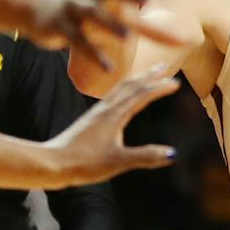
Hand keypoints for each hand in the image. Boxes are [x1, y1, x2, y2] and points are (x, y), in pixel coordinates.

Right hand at [30, 0, 180, 70]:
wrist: (32, 4)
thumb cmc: (78, 4)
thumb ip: (128, 3)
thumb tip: (162, 11)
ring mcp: (73, 7)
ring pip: (92, 12)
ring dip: (108, 23)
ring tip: (126, 36)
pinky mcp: (60, 26)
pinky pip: (78, 40)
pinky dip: (94, 53)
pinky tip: (109, 68)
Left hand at [40, 72, 178, 183]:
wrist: (53, 163)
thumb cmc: (84, 163)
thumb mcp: (118, 161)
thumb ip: (145, 156)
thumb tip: (173, 154)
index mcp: (114, 115)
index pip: (141, 95)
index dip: (159, 88)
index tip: (176, 82)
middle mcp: (105, 109)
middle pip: (130, 86)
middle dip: (149, 76)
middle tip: (164, 66)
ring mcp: (96, 113)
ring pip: (119, 89)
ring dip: (136, 80)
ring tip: (146, 75)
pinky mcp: (90, 120)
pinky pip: (111, 97)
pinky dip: (122, 90)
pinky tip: (121, 97)